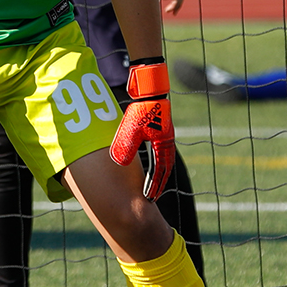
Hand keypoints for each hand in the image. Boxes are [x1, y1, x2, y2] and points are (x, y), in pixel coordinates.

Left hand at [109, 59, 173, 200]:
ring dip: (160, 174)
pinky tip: (152, 166)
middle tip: (152, 196)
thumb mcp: (130, 130)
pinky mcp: (163, 131)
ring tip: (153, 185)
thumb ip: (126, 147)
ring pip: (165, 161)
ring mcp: (167, 136)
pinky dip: (159, 163)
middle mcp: (167, 142)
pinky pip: (162, 152)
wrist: (151, 89)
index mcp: (162, 144)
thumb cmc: (140, 109)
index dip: (153, 185)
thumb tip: (120, 164)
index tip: (148, 197)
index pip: (159, 170)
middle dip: (158, 183)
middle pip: (165, 168)